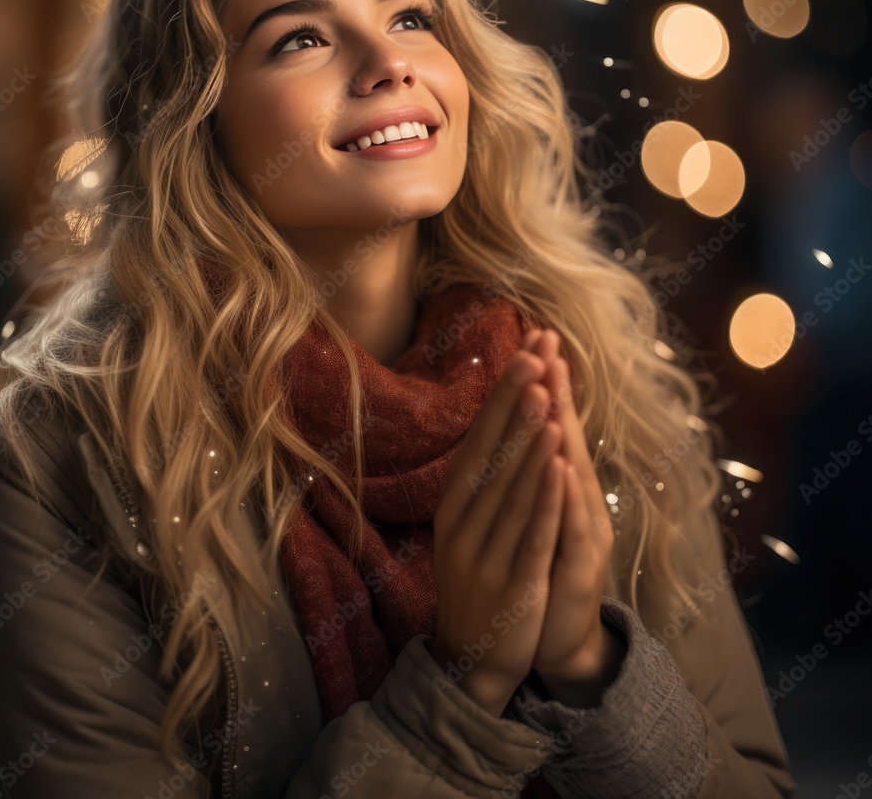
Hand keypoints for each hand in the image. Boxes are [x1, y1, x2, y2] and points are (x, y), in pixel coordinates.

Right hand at [431, 343, 566, 716]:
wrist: (472, 659)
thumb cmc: (478, 579)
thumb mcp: (469, 527)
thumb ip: (483, 480)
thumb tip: (501, 423)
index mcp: (454, 504)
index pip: (480, 437)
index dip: (503, 395)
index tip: (524, 351)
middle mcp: (464, 521)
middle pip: (491, 451)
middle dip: (515, 400)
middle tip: (534, 352)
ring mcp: (485, 552)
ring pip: (510, 485)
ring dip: (528, 437)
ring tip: (545, 393)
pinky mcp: (513, 581)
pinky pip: (530, 530)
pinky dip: (544, 495)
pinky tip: (557, 463)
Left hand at [521, 329, 623, 706]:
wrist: (559, 639)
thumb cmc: (545, 565)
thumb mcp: (536, 512)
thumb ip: (534, 469)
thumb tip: (522, 420)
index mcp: (563, 487)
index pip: (551, 425)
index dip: (545, 384)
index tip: (535, 337)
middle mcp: (579, 502)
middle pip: (566, 438)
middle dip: (556, 391)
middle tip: (548, 345)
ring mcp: (583, 534)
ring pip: (571, 477)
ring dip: (562, 433)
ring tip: (552, 392)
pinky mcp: (578, 568)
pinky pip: (570, 528)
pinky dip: (565, 497)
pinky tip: (562, 468)